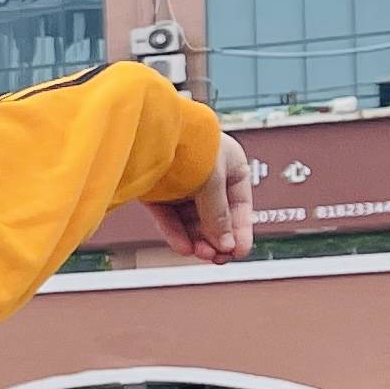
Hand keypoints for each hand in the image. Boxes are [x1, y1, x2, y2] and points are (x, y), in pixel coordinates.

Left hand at [148, 139, 253, 266]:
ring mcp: (179, 183)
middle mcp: (206, 175)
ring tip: (200, 255)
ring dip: (197, 238)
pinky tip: (183, 247)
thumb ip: (218, 215)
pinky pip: (168, 216)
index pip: (239, 205)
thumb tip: (227, 245)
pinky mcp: (156, 191)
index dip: (240, 230)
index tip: (239, 253)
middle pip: (213, 215)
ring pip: (190, 219)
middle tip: (217, 259)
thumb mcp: (212, 183)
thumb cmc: (189, 147)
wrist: (149, 129)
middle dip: (215, 238)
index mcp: (230, 166)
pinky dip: (176, 232)